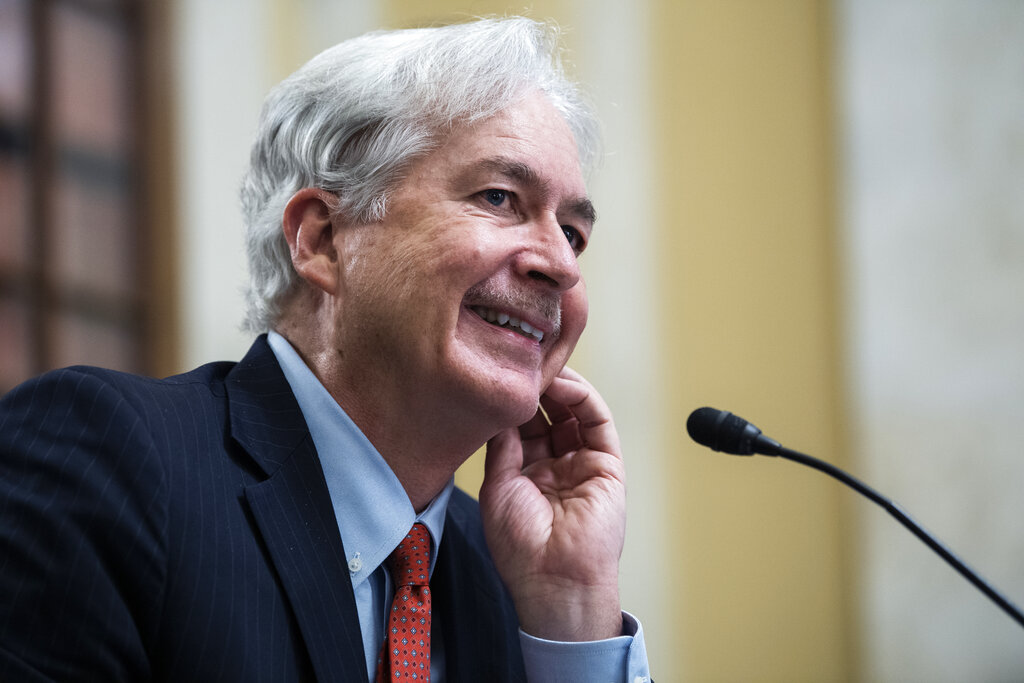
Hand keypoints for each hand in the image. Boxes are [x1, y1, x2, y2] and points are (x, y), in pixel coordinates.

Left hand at [479, 366, 625, 640]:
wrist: (553, 578)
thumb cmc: (520, 546)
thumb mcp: (498, 487)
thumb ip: (502, 445)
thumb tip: (500, 409)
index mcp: (526, 474)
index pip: (522, 426)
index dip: (512, 400)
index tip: (499, 375)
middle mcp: (555, 465)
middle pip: (548, 413)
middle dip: (535, 387)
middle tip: (522, 362)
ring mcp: (582, 463)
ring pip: (574, 412)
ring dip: (559, 386)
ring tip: (541, 366)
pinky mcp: (607, 464)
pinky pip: (597, 422)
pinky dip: (582, 397)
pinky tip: (563, 382)